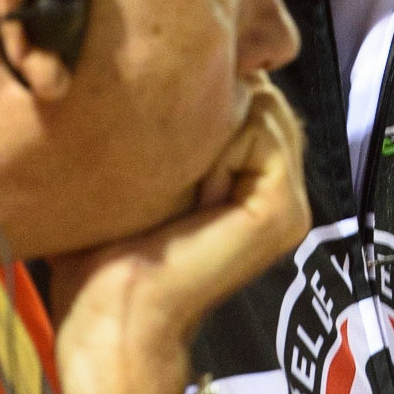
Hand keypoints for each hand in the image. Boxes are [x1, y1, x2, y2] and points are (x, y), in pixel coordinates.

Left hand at [48, 81, 309, 393]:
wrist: (113, 327)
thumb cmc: (103, 260)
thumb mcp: (137, 176)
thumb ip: (165, 126)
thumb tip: (165, 65)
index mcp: (253, 180)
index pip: (249, 96)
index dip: (205, 94)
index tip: (154, 136)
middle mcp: (280, 186)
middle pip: (260, 96)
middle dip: (210, 106)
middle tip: (161, 160)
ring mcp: (290, 201)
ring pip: (261, 105)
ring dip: (211, 126)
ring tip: (175, 180)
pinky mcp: (283, 210)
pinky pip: (260, 130)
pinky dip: (218, 146)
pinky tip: (190, 192)